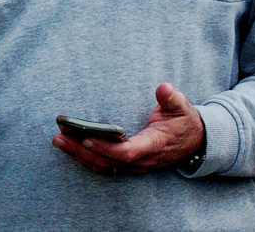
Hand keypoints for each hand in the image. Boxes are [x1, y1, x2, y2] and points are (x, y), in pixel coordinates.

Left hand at [51, 82, 204, 174]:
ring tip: (58, 139)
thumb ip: (171, 98)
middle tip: (59, 137)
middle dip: (82, 151)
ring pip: (104, 166)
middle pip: (108, 162)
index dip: (107, 148)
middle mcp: (143, 160)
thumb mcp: (182, 107)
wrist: (196, 143)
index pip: (128, 152)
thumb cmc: (185, 122)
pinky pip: (105, 165)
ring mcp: (136, 166)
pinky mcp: (129, 165)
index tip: (87, 139)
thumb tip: (163, 88)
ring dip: (79, 155)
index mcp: (154, 145)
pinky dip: (86, 158)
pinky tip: (70, 146)